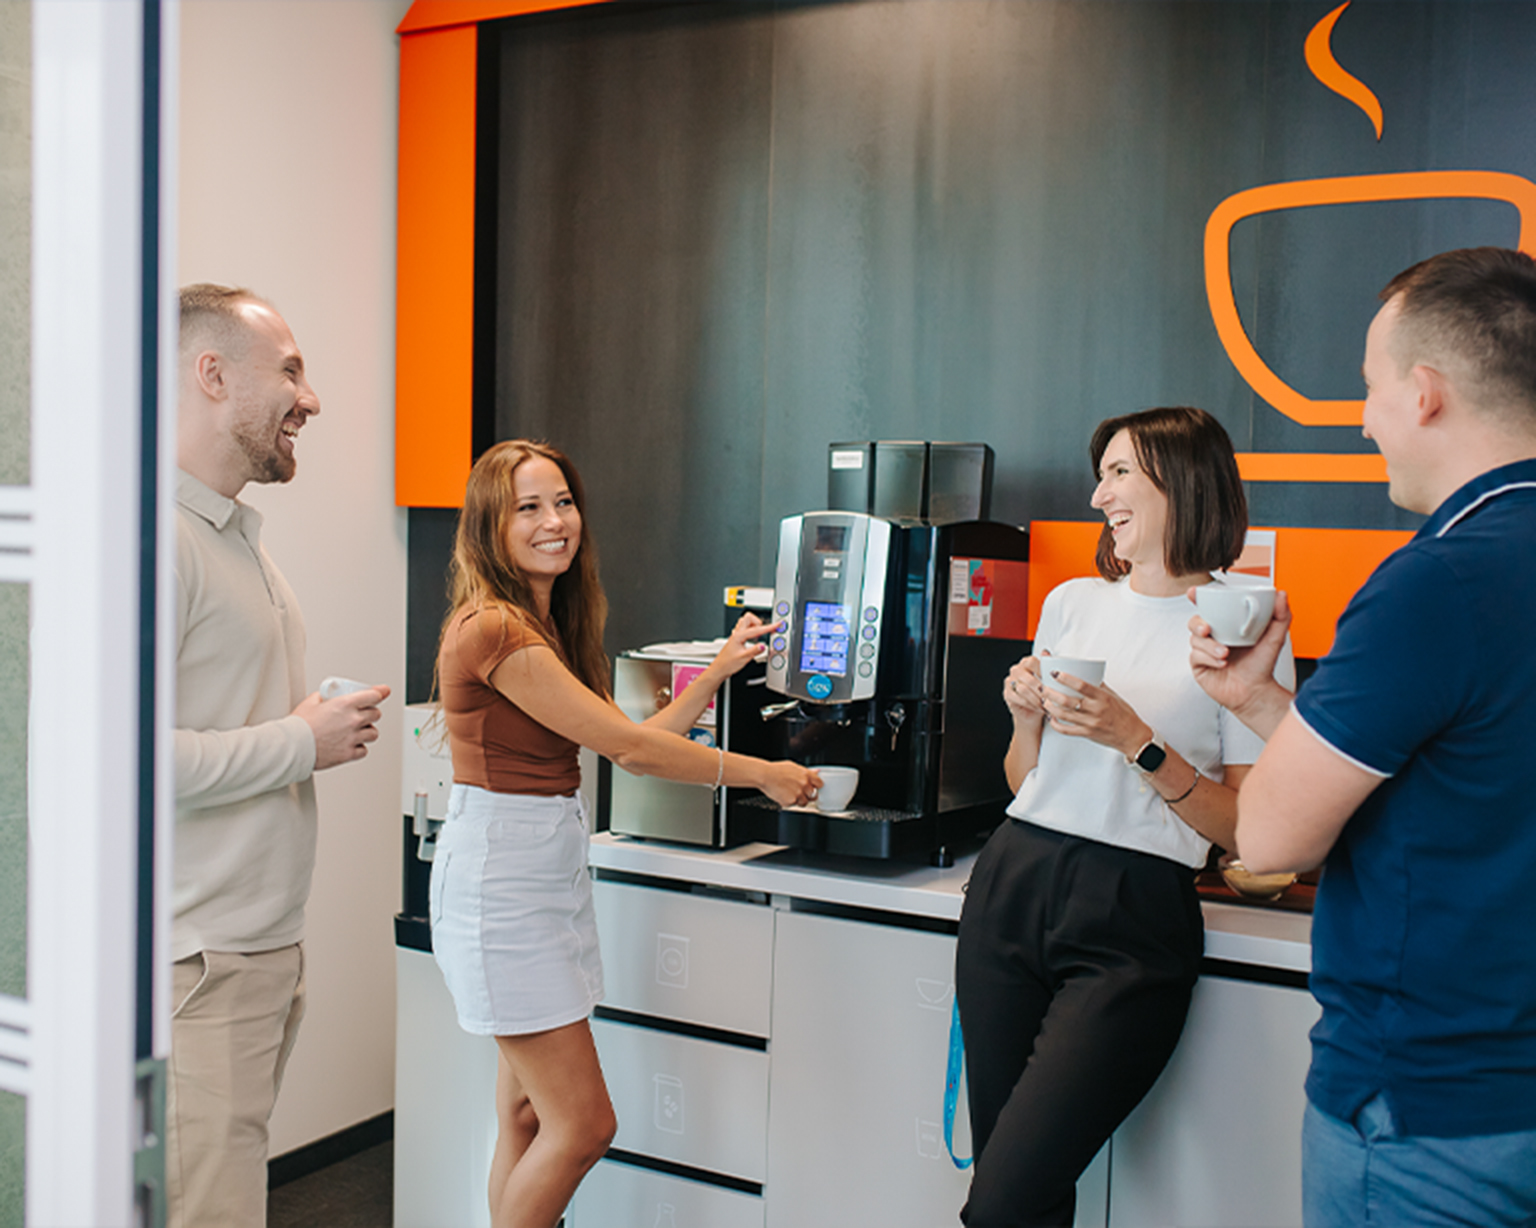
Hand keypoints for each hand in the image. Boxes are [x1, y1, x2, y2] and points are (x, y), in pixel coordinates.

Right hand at [295, 684, 389, 770]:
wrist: (292, 747)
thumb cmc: (299, 726)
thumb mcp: (311, 701)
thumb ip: (326, 696)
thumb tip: (331, 695)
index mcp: (345, 704)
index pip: (374, 696)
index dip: (378, 693)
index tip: (382, 692)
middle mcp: (352, 720)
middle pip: (376, 714)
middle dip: (370, 713)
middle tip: (361, 715)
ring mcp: (352, 738)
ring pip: (373, 733)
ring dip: (367, 731)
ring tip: (356, 731)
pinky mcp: (349, 753)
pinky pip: (364, 750)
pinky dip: (359, 748)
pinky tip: (351, 744)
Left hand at [711, 613, 780, 678]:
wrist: (719, 669)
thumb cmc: (728, 664)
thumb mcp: (743, 658)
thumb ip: (754, 651)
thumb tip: (763, 645)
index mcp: (739, 636)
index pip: (757, 629)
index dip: (769, 627)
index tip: (777, 625)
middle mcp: (737, 633)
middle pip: (749, 618)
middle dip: (759, 622)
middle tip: (765, 631)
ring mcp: (736, 635)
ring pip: (746, 622)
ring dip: (754, 626)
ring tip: (759, 636)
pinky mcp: (736, 639)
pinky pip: (744, 629)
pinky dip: (750, 631)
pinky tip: (752, 639)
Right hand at [762, 761, 820, 808]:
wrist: (765, 775)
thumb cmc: (777, 770)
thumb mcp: (793, 766)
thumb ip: (807, 771)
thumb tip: (817, 771)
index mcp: (806, 775)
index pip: (820, 784)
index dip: (816, 786)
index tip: (813, 787)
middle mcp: (804, 784)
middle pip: (814, 795)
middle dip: (807, 795)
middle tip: (798, 791)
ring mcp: (798, 794)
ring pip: (805, 802)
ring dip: (799, 800)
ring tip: (789, 793)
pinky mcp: (791, 801)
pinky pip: (794, 805)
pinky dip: (789, 802)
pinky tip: (783, 795)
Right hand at [1003, 654, 1045, 724]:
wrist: (1032, 711)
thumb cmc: (1041, 693)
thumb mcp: (1048, 680)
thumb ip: (1048, 667)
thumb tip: (1046, 652)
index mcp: (1026, 663)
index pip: (1032, 662)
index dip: (1043, 672)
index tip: (1053, 682)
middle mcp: (1016, 670)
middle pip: (1029, 679)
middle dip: (1042, 691)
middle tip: (1051, 698)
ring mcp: (1009, 682)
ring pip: (1024, 690)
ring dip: (1037, 699)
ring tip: (1046, 704)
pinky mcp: (1007, 694)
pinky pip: (1020, 699)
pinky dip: (1031, 705)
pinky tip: (1039, 708)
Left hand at [1037, 665, 1147, 755]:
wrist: (1132, 736)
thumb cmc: (1123, 714)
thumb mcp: (1113, 696)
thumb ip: (1098, 686)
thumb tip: (1083, 673)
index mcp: (1102, 698)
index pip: (1081, 685)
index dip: (1066, 678)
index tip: (1054, 672)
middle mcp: (1095, 710)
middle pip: (1067, 700)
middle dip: (1050, 693)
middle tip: (1042, 686)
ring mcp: (1090, 724)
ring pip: (1063, 714)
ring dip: (1049, 706)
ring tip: (1043, 700)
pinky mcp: (1086, 734)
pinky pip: (1066, 730)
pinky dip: (1055, 724)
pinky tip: (1050, 717)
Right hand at [1188, 589, 1293, 717]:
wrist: (1256, 691)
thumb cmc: (1262, 665)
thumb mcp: (1275, 637)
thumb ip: (1281, 615)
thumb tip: (1281, 595)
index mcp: (1227, 625)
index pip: (1208, 607)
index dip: (1197, 598)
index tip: (1195, 593)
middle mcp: (1214, 636)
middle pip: (1194, 621)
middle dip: (1197, 623)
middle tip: (1207, 628)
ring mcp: (1204, 651)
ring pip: (1195, 640)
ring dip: (1209, 646)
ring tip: (1224, 652)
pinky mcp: (1199, 665)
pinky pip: (1196, 656)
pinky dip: (1209, 659)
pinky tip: (1221, 663)